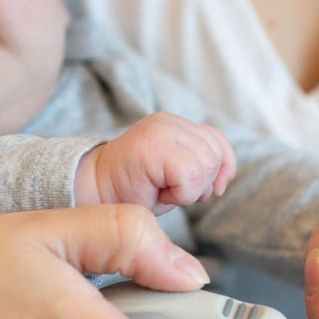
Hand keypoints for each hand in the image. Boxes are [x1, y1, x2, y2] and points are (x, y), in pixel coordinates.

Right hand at [75, 112, 235, 213]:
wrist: (95, 196)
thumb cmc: (134, 193)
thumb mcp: (176, 177)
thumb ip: (200, 168)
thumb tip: (222, 180)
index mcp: (175, 125)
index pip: (217, 141)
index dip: (223, 168)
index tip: (213, 190)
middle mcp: (168, 122)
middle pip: (214, 153)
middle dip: (202, 183)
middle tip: (172, 191)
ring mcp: (160, 130)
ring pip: (205, 165)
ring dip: (189, 190)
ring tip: (163, 190)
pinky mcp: (153, 145)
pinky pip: (190, 174)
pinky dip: (181, 194)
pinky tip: (159, 194)